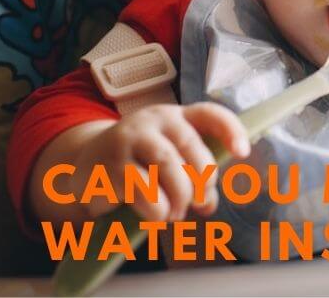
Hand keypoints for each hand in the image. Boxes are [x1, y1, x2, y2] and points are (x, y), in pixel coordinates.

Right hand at [66, 103, 249, 222]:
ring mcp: (129, 139)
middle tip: (198, 202)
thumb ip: (195, 180)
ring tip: (175, 213)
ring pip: (169, 168)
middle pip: (191, 147)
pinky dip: (157, 210)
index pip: (209, 114)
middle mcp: (153, 121)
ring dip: (179, 199)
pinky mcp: (110, 164)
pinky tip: (155, 214)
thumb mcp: (169, 165)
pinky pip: (145, 192)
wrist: (85, 164)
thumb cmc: (139, 164)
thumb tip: (208, 205)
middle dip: (202, 181)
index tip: (243, 153)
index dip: (230, 131)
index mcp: (175, 117)